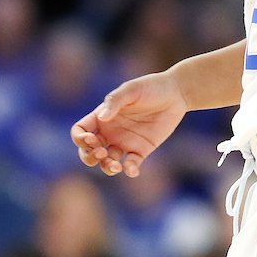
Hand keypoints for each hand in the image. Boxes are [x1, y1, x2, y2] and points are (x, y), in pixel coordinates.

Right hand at [71, 70, 188, 177]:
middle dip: (89, 157)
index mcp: (101, 117)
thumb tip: (101, 117)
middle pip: (88, 152)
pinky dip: (129, 170)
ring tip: (116, 166)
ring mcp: (124, 142)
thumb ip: (115, 101)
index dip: (79, 138)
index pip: (80, 131)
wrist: (176, 94)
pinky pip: (130, 164)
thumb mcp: (131, 90)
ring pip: (107, 162)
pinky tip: (132, 170)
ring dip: (107, 167)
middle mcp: (110, 132)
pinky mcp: (141, 150)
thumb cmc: (151, 87)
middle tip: (102, 152)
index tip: (91, 138)